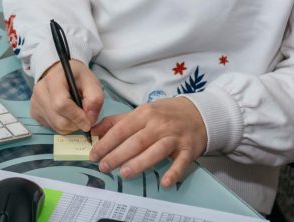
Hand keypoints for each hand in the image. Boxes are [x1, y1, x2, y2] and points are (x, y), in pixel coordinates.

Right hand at [32, 60, 103, 134]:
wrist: (59, 73)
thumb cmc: (77, 77)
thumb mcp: (91, 82)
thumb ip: (95, 99)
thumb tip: (90, 118)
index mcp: (54, 80)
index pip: (62, 104)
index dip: (77, 117)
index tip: (88, 122)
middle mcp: (40, 91)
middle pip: (59, 120)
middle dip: (76, 124)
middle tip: (84, 118)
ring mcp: (35, 103)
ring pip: (55, 126)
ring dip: (70, 126)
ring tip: (75, 115)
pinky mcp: (34, 112)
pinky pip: (51, 127)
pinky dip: (62, 126)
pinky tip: (65, 115)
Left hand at [89, 97, 206, 187]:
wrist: (199, 113)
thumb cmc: (166, 114)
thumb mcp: (142, 111)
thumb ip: (118, 121)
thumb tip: (94, 130)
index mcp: (144, 114)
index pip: (121, 130)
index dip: (106, 143)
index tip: (94, 155)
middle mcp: (159, 125)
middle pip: (136, 142)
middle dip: (118, 155)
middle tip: (104, 167)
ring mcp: (174, 137)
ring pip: (156, 151)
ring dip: (140, 163)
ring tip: (125, 174)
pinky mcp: (189, 148)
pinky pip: (181, 161)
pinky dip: (174, 172)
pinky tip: (165, 182)